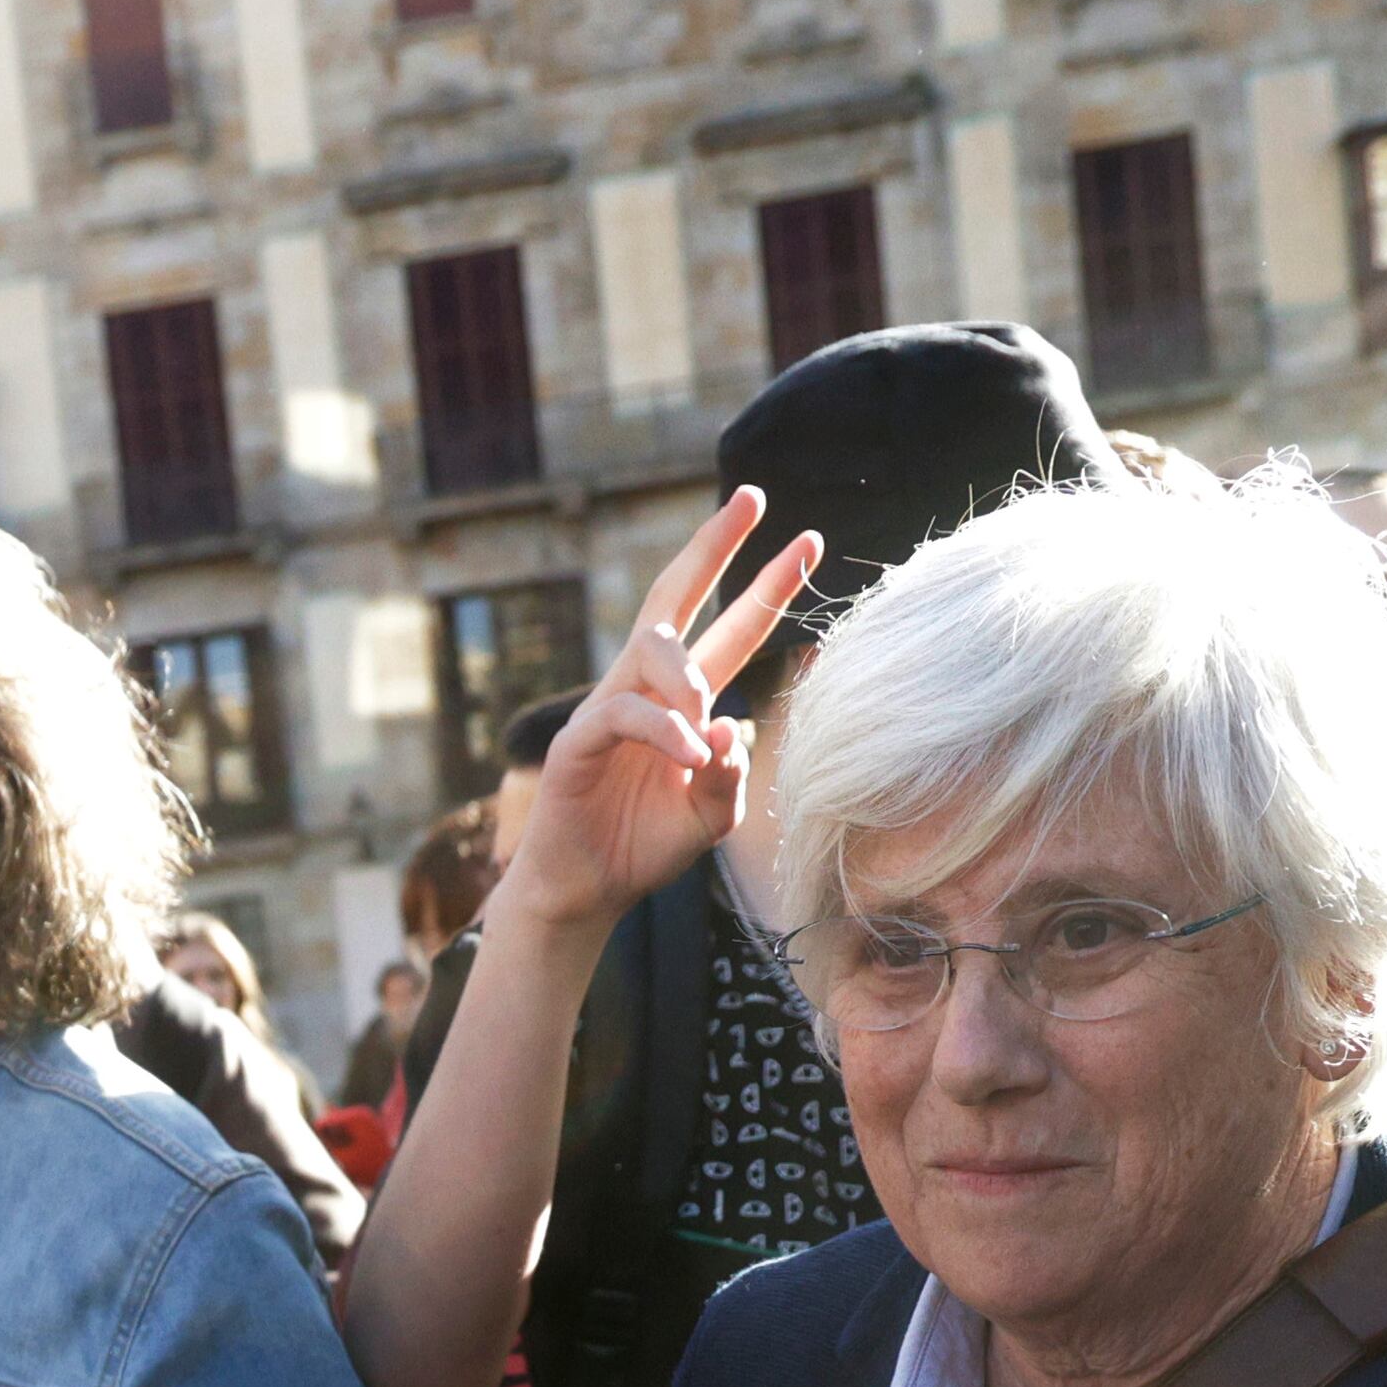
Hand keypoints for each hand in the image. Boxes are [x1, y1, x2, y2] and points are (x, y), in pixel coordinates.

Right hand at [487, 490, 823, 940]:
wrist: (588, 889)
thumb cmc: (646, 845)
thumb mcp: (712, 813)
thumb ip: (731, 773)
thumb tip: (733, 726)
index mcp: (685, 701)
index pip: (732, 628)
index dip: (768, 586)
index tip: (808, 541)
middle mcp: (648, 689)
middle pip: (676, 595)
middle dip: (715, 545)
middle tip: (752, 497)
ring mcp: (609, 707)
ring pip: (651, 649)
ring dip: (688, 677)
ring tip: (702, 722)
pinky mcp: (578, 739)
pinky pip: (624, 712)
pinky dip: (662, 731)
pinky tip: (686, 756)